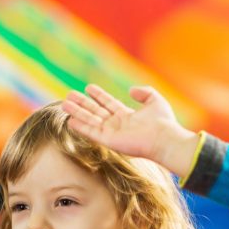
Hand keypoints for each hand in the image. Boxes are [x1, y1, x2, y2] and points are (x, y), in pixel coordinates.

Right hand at [62, 84, 198, 175]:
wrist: (164, 138)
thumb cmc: (164, 122)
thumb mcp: (155, 100)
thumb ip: (144, 92)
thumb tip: (131, 90)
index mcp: (127, 116)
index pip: (109, 104)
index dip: (99, 95)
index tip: (88, 87)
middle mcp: (117, 125)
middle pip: (96, 111)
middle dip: (83, 103)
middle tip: (69, 95)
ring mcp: (112, 133)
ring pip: (90, 120)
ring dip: (77, 112)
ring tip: (64, 104)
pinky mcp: (109, 141)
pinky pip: (91, 132)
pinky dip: (80, 126)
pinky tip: (70, 120)